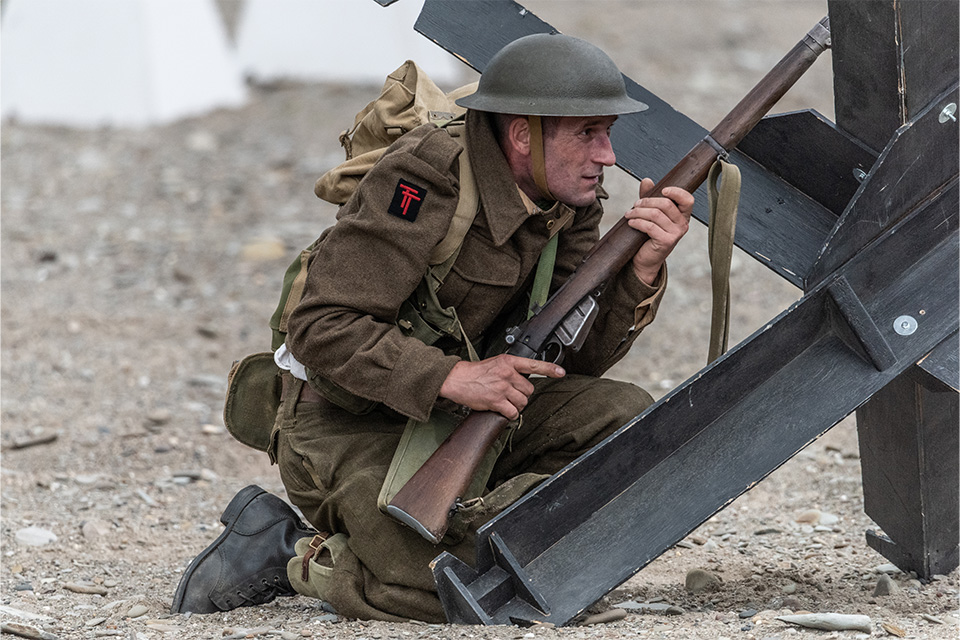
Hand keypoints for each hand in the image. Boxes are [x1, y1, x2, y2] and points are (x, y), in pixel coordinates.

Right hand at [439, 354, 564, 419]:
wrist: (457, 379)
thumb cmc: (476, 373)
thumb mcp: (496, 363)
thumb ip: (511, 368)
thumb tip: (524, 378)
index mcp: (508, 362)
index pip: (533, 364)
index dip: (549, 369)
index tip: (561, 372)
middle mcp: (507, 373)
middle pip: (529, 390)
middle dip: (522, 395)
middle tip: (511, 394)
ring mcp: (502, 387)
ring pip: (522, 402)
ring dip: (516, 405)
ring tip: (505, 401)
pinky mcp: (496, 400)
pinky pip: (513, 412)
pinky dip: (510, 414)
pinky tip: (502, 410)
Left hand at [623, 178, 694, 284]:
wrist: (646, 259)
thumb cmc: (649, 235)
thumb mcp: (650, 213)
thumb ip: (650, 197)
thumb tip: (647, 180)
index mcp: (683, 215)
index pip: (687, 200)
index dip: (676, 192)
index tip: (662, 190)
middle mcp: (683, 224)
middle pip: (666, 204)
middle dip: (647, 201)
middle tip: (635, 204)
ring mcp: (676, 234)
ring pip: (655, 214)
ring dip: (638, 212)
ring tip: (629, 214)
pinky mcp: (666, 242)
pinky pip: (650, 226)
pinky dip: (637, 222)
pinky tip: (631, 223)